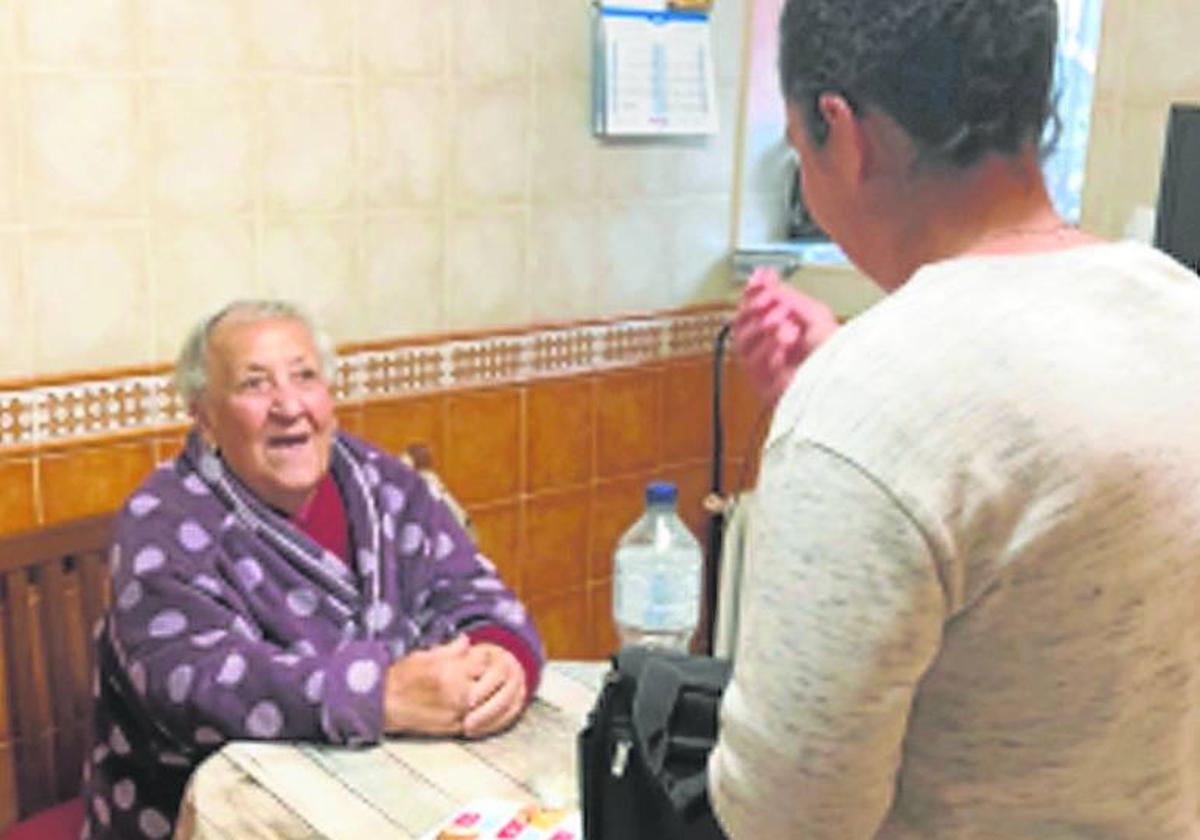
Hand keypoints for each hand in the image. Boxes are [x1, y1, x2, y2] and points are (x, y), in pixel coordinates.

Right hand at [382, 634, 485, 735]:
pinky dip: (473, 709)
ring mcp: (457, 713)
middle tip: (472, 673)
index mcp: (450, 671)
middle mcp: (457, 693)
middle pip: (486, 680)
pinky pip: (475, 717)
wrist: (383, 705)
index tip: (474, 658)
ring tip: (467, 688)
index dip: (479, 657)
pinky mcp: (454, 728)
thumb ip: (450, 648)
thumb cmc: (401, 678)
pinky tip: (462, 703)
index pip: (483, 660)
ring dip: (479, 692)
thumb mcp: (424, 655)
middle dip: (481, 675)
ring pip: (484, 700)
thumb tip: (466, 640)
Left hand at [462, 643, 526, 738]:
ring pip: (509, 709)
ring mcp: (519, 689)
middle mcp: (514, 673)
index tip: (467, 702)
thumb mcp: (465, 651)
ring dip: (489, 722)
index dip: (483, 689)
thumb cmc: (473, 658)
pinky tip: (478, 732)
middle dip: (486, 712)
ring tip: (469, 730)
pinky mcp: (518, 702)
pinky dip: (494, 726)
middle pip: (505, 696)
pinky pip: (510, 717)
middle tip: (466, 724)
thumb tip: (462, 641)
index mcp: (502, 659)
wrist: (498, 663)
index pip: (498, 674)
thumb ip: (459, 648)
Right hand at [733, 267, 838, 403]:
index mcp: (777, 329)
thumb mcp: (813, 313)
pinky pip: (752, 362)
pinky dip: (770, 348)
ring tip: (786, 324)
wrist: (842, 377)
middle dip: (753, 308)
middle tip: (771, 300)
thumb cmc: (834, 351)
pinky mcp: (762, 384)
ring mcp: (762, 367)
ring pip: (741, 342)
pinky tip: (786, 344)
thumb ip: (787, 295)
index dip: (752, 292)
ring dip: (762, 328)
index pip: (751, 308)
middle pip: (739, 324)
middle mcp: (766, 347)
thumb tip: (764, 277)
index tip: (761, 279)